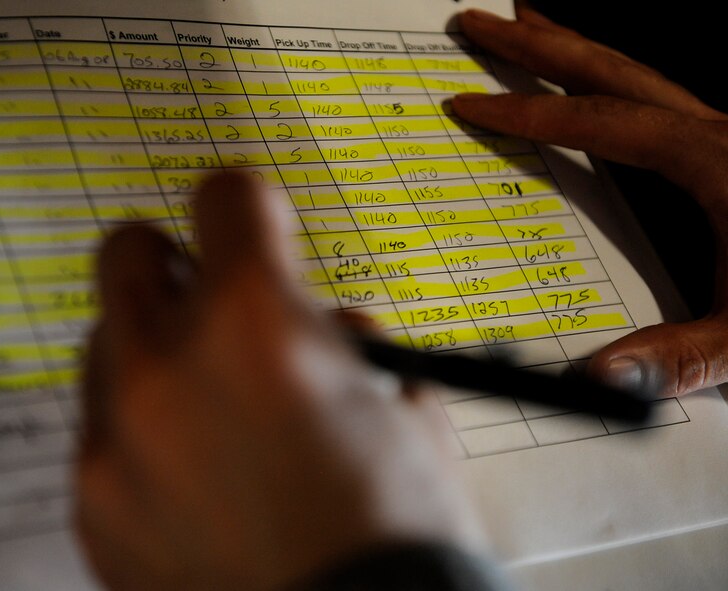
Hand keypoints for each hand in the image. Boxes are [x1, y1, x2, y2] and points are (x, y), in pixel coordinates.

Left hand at [76, 171, 478, 589]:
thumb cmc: (395, 528)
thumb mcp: (402, 409)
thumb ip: (348, 346)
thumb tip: (324, 328)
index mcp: (254, 323)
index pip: (224, 197)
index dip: (252, 208)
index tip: (259, 230)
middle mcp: (165, 367)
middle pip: (129, 254)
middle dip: (177, 265)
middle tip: (212, 302)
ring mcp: (114, 441)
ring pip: (108, 345)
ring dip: (157, 355)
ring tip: (213, 408)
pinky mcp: (92, 507)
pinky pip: (102, 433)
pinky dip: (142, 433)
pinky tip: (193, 475)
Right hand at [452, 7, 727, 396]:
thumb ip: (680, 355)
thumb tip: (599, 376)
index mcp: (712, 162)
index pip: (595, 122)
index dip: (523, 113)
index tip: (468, 103)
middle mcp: (717, 135)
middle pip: (611, 69)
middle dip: (537, 42)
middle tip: (480, 21)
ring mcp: (726, 139)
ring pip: (637, 75)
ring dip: (577, 50)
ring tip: (531, 26)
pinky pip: (657, 102)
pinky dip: (613, 85)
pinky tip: (600, 99)